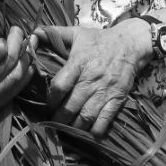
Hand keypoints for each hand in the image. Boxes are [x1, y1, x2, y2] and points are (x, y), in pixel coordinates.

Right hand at [0, 25, 31, 116]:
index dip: (7, 37)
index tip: (9, 27)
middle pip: (10, 63)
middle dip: (20, 44)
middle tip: (22, 31)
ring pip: (16, 77)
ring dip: (27, 59)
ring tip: (31, 43)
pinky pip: (14, 91)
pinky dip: (25, 76)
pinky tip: (29, 63)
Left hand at [41, 23, 150, 137]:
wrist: (130, 43)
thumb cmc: (100, 39)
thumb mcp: (77, 33)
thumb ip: (55, 33)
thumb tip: (34, 32)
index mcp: (79, 63)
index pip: (61, 86)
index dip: (51, 99)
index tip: (48, 104)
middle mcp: (91, 79)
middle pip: (72, 105)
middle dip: (60, 117)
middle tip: (54, 122)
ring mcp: (105, 90)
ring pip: (87, 115)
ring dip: (75, 126)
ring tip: (68, 129)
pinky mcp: (117, 98)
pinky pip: (106, 118)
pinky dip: (97, 130)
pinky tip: (89, 133)